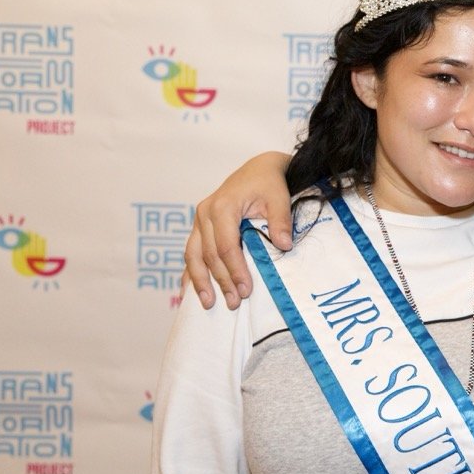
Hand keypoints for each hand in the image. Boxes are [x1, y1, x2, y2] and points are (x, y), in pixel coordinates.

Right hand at [184, 152, 292, 308]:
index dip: (235, 270)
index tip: (245, 290)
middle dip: (221, 281)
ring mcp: (199, 221)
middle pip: (209, 254)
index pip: (226, 245)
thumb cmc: (269, 183)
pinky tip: (190, 292)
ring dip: (200, 281)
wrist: (258, 169)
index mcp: (222, 206)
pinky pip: (191, 253)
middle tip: (234, 303)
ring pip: (193, 255)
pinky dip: (190, 272)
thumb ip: (280, 220)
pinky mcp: (199, 227)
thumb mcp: (279, 197)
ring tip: (209, 304)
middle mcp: (205, 213)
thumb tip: (284, 245)